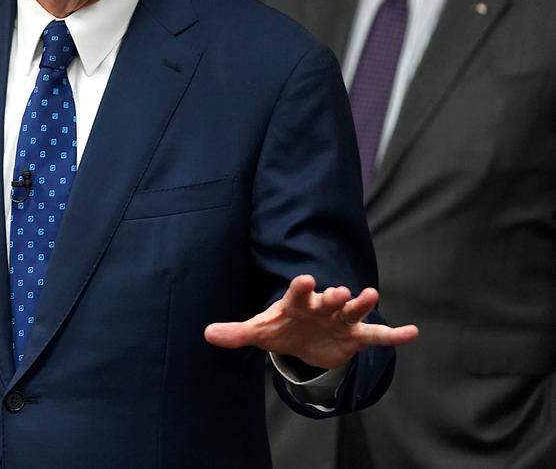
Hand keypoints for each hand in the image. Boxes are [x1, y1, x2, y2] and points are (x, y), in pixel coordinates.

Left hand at [203, 274, 417, 368]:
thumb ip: (237, 333)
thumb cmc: (281, 329)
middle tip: (340, 291)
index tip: (305, 278)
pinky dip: (394, 335)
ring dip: (361, 304)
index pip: (297, 293)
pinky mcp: (356, 336)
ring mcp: (341, 320)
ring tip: (372, 294)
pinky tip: (412, 332)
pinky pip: (377, 336)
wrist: (304, 341)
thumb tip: (207, 334)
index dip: (301, 287)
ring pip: (353, 310)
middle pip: (329, 299)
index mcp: (297, 303)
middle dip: (334, 296)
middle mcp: (322, 306)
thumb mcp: (259, 332)